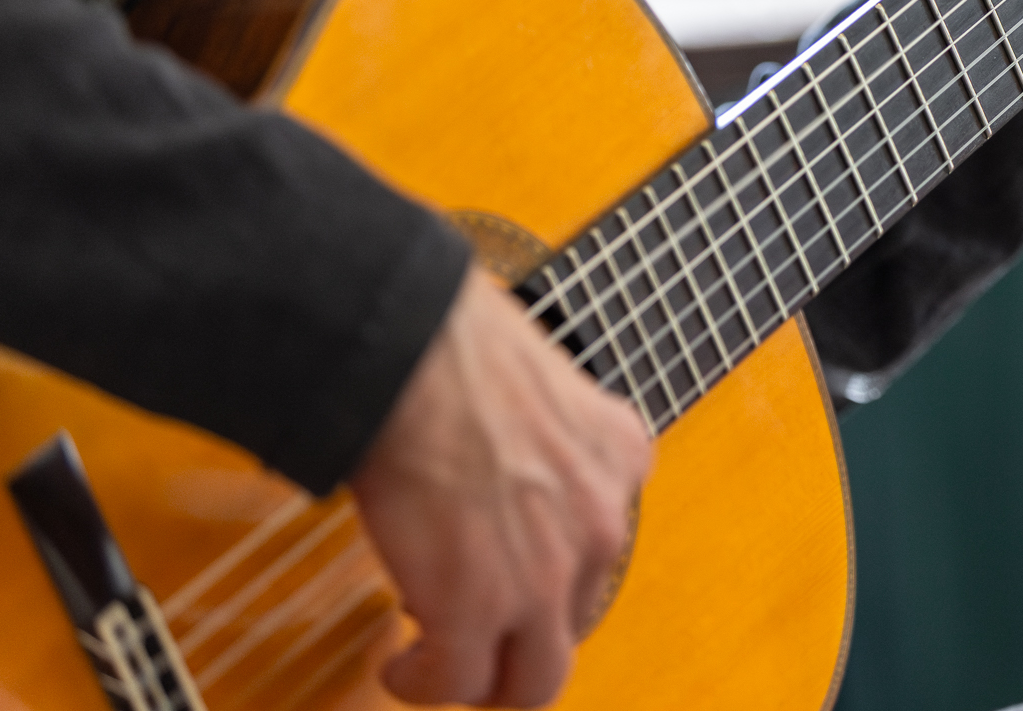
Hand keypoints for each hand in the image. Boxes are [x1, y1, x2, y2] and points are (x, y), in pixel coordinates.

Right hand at [350, 265, 655, 706]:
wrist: (412, 357)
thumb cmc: (454, 346)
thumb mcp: (542, 385)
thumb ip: (543, 439)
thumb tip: (499, 460)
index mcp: (620, 457)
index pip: (602, 542)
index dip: (551, 564)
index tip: (515, 565)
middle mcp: (600, 524)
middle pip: (575, 621)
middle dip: (528, 636)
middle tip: (487, 637)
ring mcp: (545, 577)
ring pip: (533, 679)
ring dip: (486, 679)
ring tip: (444, 669)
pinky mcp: (477, 611)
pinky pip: (457, 682)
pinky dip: (424, 684)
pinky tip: (401, 667)